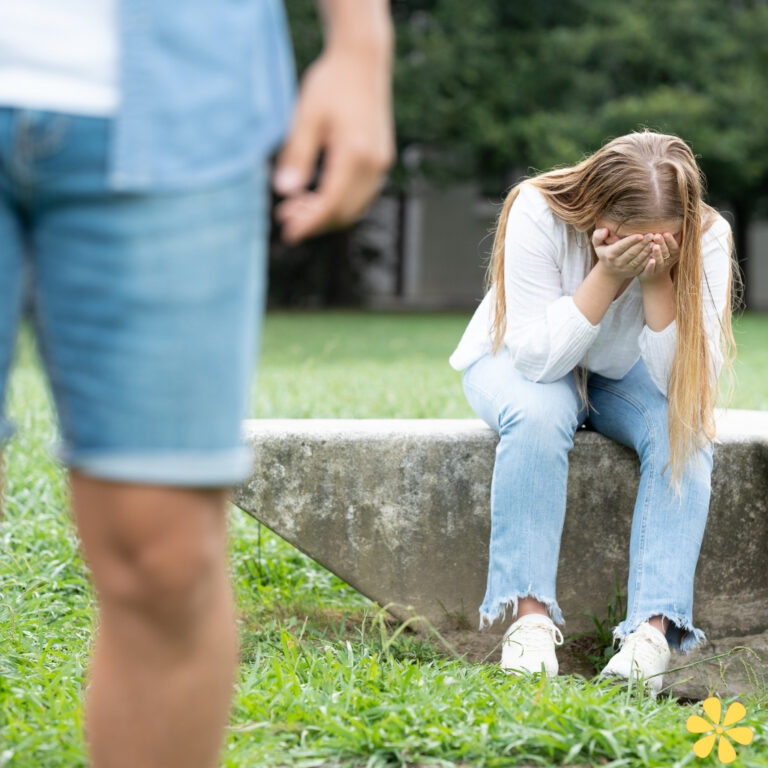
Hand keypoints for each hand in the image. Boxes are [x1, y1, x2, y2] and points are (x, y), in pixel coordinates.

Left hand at [272, 43, 394, 243]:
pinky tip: (316, 196)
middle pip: (345, 212)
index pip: (331, 204)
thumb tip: (283, 191)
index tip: (288, 234)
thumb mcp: (306, 116)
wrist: (363, 60)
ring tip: (296, 207)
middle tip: (284, 218)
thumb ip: (296, 156)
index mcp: (355, 154)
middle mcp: (374, 164)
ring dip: (326, 214)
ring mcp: (381, 163)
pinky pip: (361, 194)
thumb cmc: (331, 83)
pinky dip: (339, 202)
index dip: (309, 224)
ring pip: (354, 207)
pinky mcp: (381, 160)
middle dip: (315, 222)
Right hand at [592, 228, 653, 279]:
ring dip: (648, 250)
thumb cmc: (605, 252)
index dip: (632, 240)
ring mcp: (627, 268)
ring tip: (655, 241)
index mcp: (610, 254)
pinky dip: (650, 257)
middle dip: (642, 243)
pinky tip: (655, 250)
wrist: (610, 271)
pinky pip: (643, 264)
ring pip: (639, 259)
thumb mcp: (597, 245)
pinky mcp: (634, 272)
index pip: (622, 246)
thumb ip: (598, 235)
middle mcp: (618, 262)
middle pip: (632, 252)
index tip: (640, 234)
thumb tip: (605, 230)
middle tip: (651, 235)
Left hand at [637, 232, 679, 284]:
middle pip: (666, 253)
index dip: (671, 241)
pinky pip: (650, 270)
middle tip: (657, 235)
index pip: (674, 247)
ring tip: (654, 246)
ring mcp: (658, 269)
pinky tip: (650, 260)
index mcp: (672, 256)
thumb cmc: (658, 260)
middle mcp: (667, 262)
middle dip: (663, 244)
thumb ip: (666, 240)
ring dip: (658, 254)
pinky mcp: (649, 274)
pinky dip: (651, 266)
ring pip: (660, 261)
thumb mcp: (665, 251)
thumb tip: (669, 223)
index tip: (666, 233)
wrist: (653, 280)